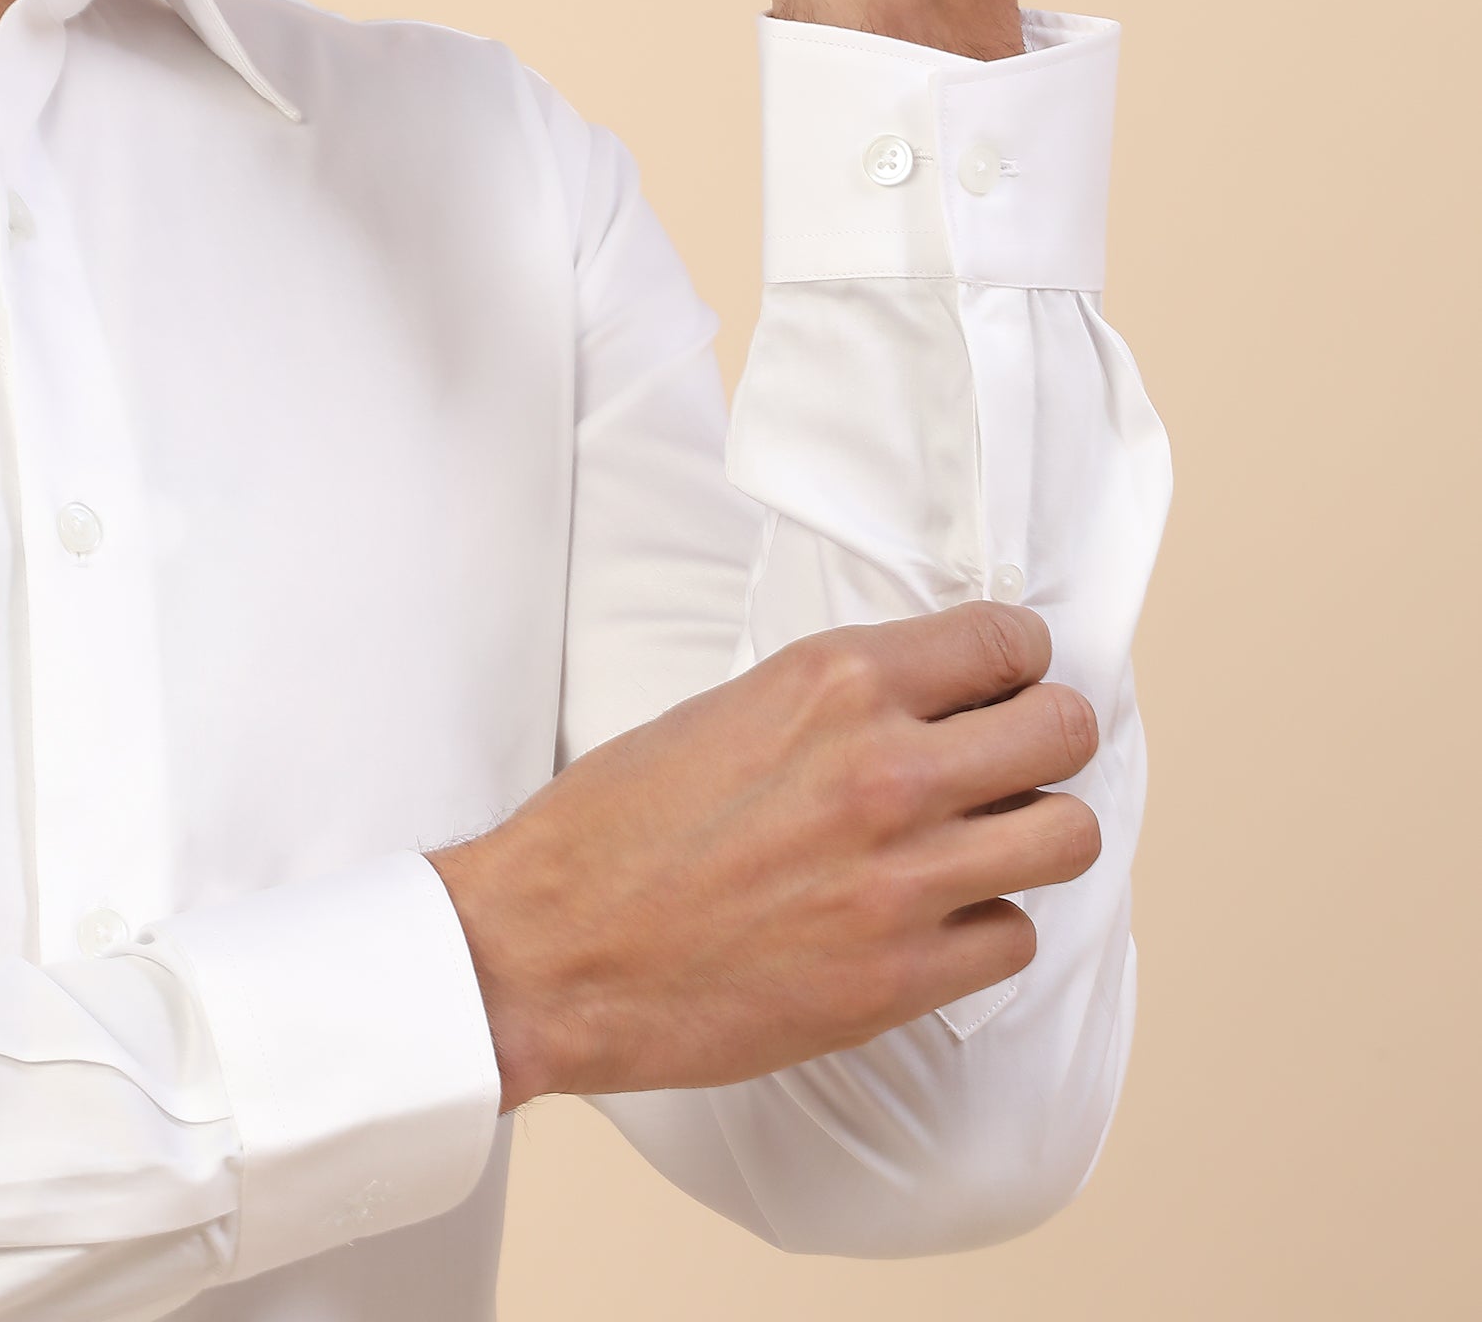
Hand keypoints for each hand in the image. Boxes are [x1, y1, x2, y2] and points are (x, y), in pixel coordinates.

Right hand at [425, 599, 1099, 1111]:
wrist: (548, 949)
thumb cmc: (617, 827)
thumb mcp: (733, 706)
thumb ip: (843, 699)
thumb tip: (932, 703)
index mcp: (839, 680)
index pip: (1007, 639)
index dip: (1017, 661)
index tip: (1006, 682)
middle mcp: (886, 767)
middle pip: (1065, 728)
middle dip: (1046, 739)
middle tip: (1011, 761)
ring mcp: (902, 877)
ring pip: (1068, 836)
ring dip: (1034, 834)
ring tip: (986, 841)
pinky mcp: (898, 978)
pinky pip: (1015, 937)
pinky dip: (985, 929)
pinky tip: (934, 920)